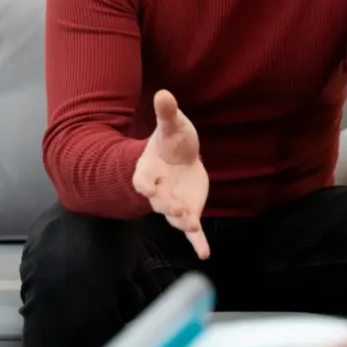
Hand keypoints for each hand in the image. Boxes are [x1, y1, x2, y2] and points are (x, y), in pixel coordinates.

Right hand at [132, 89, 209, 258]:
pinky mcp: (189, 212)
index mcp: (149, 170)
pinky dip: (198, 242)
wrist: (180, 157)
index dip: (144, 183)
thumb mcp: (171, 125)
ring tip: (191, 226)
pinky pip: (192, 230)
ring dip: (183, 222)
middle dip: (167, 206)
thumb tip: (163, 92)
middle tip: (177, 209)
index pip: (141, 180)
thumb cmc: (171, 141)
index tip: (147, 187)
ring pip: (175, 217)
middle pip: (159, 202)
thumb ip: (166, 113)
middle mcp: (158, 191)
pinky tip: (205, 254)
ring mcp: (174, 204)